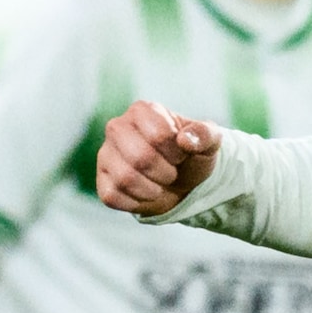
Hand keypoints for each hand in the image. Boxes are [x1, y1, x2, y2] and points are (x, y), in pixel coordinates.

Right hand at [97, 100, 222, 216]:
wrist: (184, 183)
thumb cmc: (192, 155)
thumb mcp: (209, 142)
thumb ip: (205, 135)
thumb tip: (185, 140)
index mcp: (142, 111)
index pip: (158, 134)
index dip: (177, 151)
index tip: (182, 153)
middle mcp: (117, 127)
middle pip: (140, 157)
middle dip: (166, 172)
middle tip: (172, 171)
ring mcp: (106, 154)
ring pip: (125, 178)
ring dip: (153, 189)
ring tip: (161, 183)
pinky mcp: (101, 181)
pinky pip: (113, 197)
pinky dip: (138, 201)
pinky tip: (146, 193)